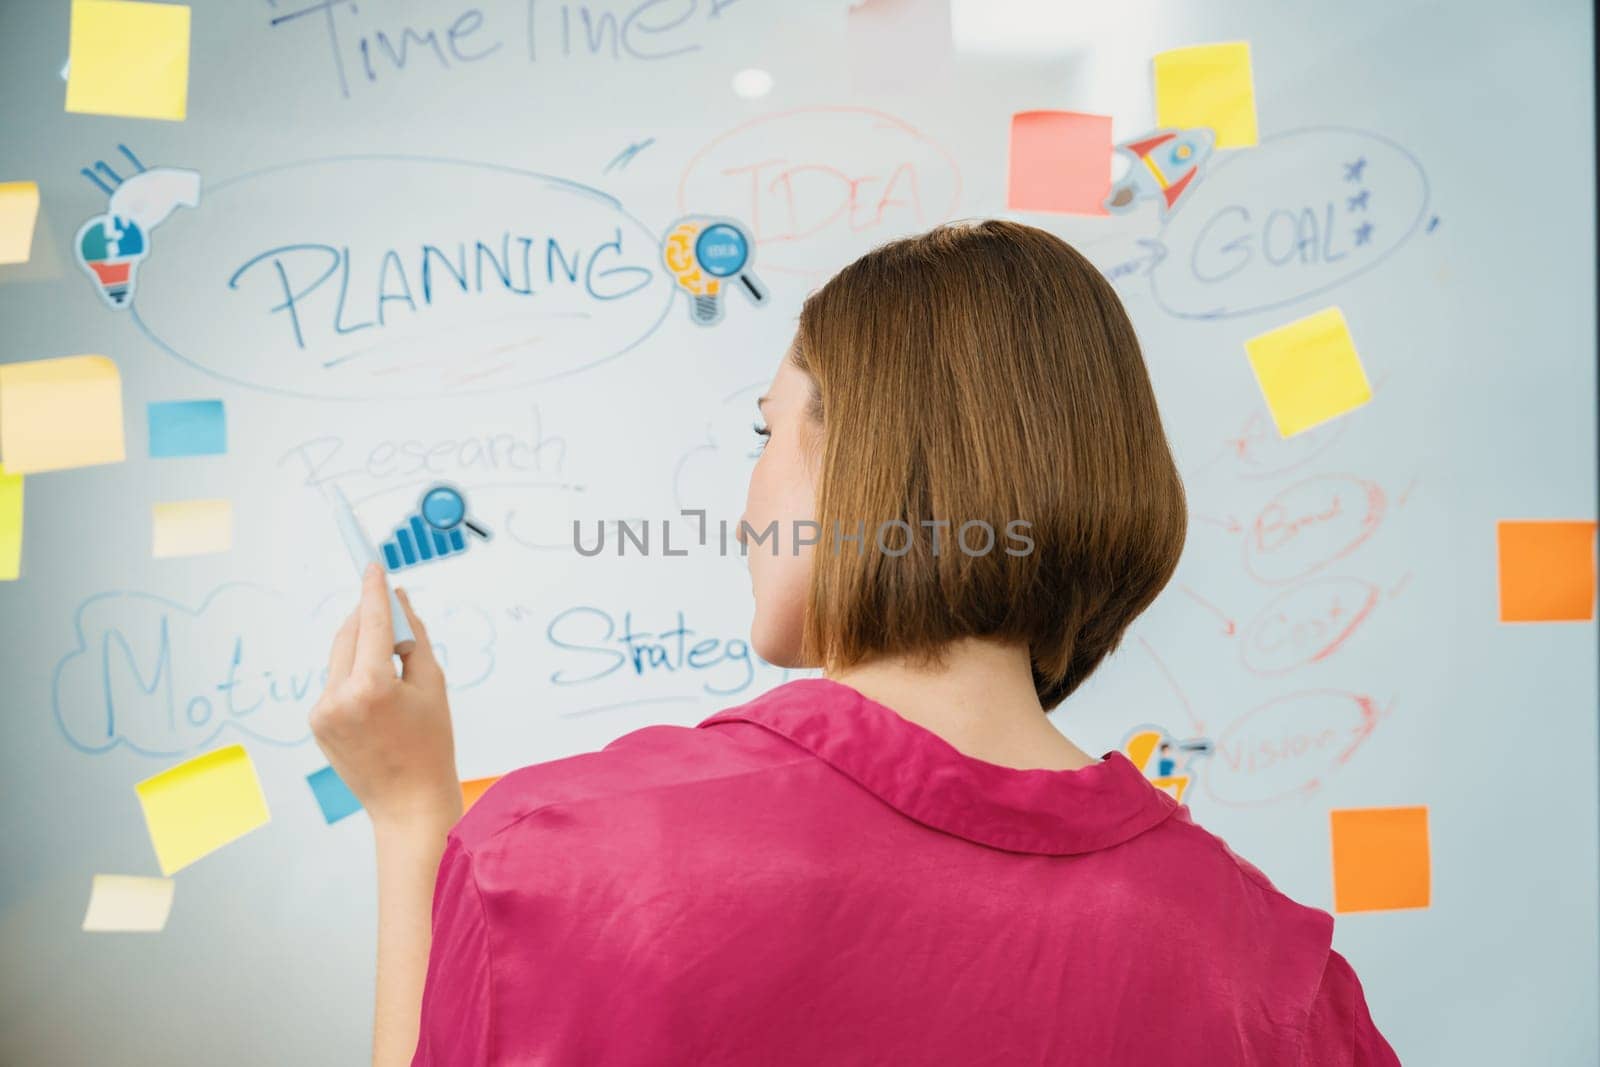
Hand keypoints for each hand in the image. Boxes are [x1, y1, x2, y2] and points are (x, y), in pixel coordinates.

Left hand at [311, 563, 462, 833]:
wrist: (409, 804)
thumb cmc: (431, 745)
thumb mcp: (432, 685)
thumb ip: (415, 638)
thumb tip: (399, 601)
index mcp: (372, 686)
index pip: (372, 623)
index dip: (373, 591)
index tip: (372, 565)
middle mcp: (338, 697)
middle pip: (349, 635)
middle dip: (369, 618)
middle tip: (393, 609)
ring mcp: (322, 712)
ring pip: (340, 658)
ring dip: (362, 648)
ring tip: (394, 668)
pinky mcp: (316, 723)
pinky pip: (335, 682)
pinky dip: (354, 675)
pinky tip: (378, 698)